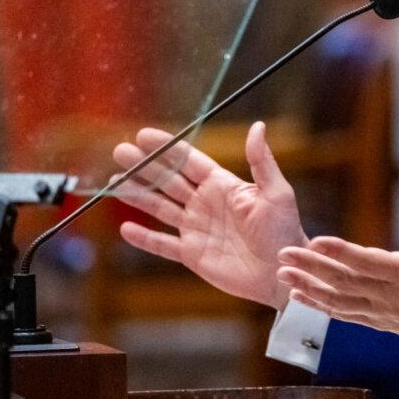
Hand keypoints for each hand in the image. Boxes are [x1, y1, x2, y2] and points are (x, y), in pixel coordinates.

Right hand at [112, 122, 306, 309]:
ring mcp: (197, 228)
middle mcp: (205, 203)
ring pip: (160, 208)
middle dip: (144, 166)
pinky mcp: (192, 254)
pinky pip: (163, 245)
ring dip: (138, 195)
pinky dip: (145, 238)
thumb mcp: (276, 192)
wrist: (283, 271)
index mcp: (223, 185)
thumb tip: (257, 126)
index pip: (189, 161)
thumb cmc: (284, 231)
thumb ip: (261, 161)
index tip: (144, 135)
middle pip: (168, 181)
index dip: (167, 149)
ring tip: (114, 182)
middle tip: (120, 151)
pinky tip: (126, 228)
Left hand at [276, 203, 398, 346]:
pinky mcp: (378, 321)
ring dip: (309, 287)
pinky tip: (298, 294)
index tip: (317, 240)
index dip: (343, 253)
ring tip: (283, 272)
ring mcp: (382, 312)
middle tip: (284, 252)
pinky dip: (320, 305)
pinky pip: (343, 314)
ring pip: (339, 301)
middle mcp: (391, 296)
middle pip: (345, 282)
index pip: (369, 263)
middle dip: (313, 267)